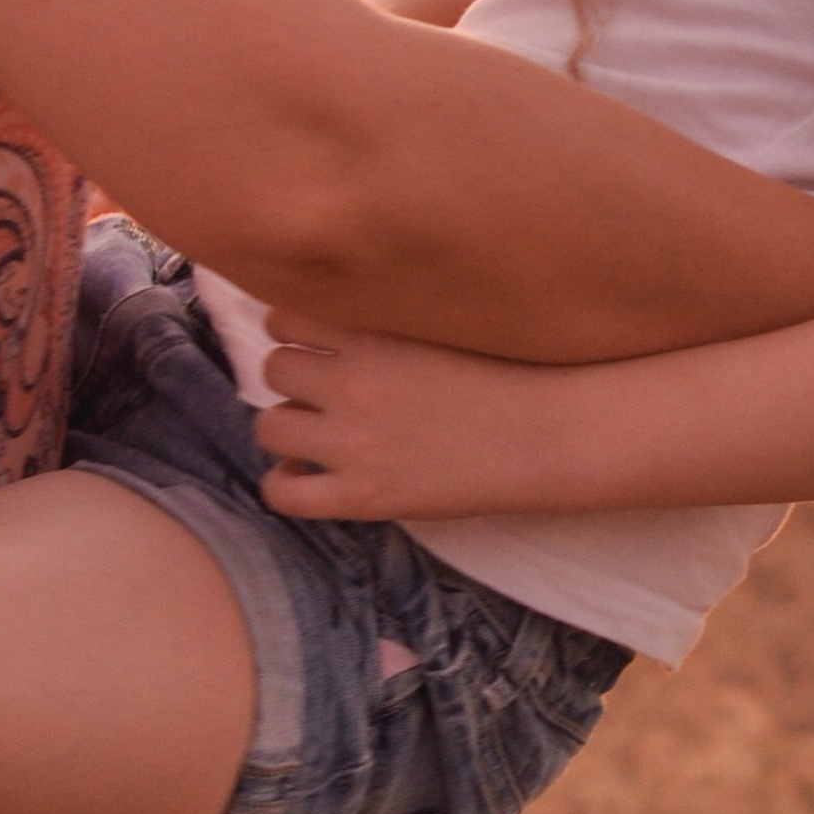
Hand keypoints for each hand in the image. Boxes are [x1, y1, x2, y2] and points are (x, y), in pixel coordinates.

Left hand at [254, 316, 580, 519]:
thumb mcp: (439, 325)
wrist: (545, 434)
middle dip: (293, 379)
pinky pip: (283, 494)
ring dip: (287, 427)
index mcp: (373, 334)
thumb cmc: (507, 373)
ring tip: (315, 434)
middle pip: (273, 370)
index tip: (310, 343)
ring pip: (268, 427)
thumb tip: (336, 322)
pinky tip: (301, 477)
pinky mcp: (362, 495)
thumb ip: (385, 322)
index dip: (293, 331)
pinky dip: (282, 485)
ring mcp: (353, 443)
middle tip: (320, 392)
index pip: (285, 317)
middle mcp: (353, 383)